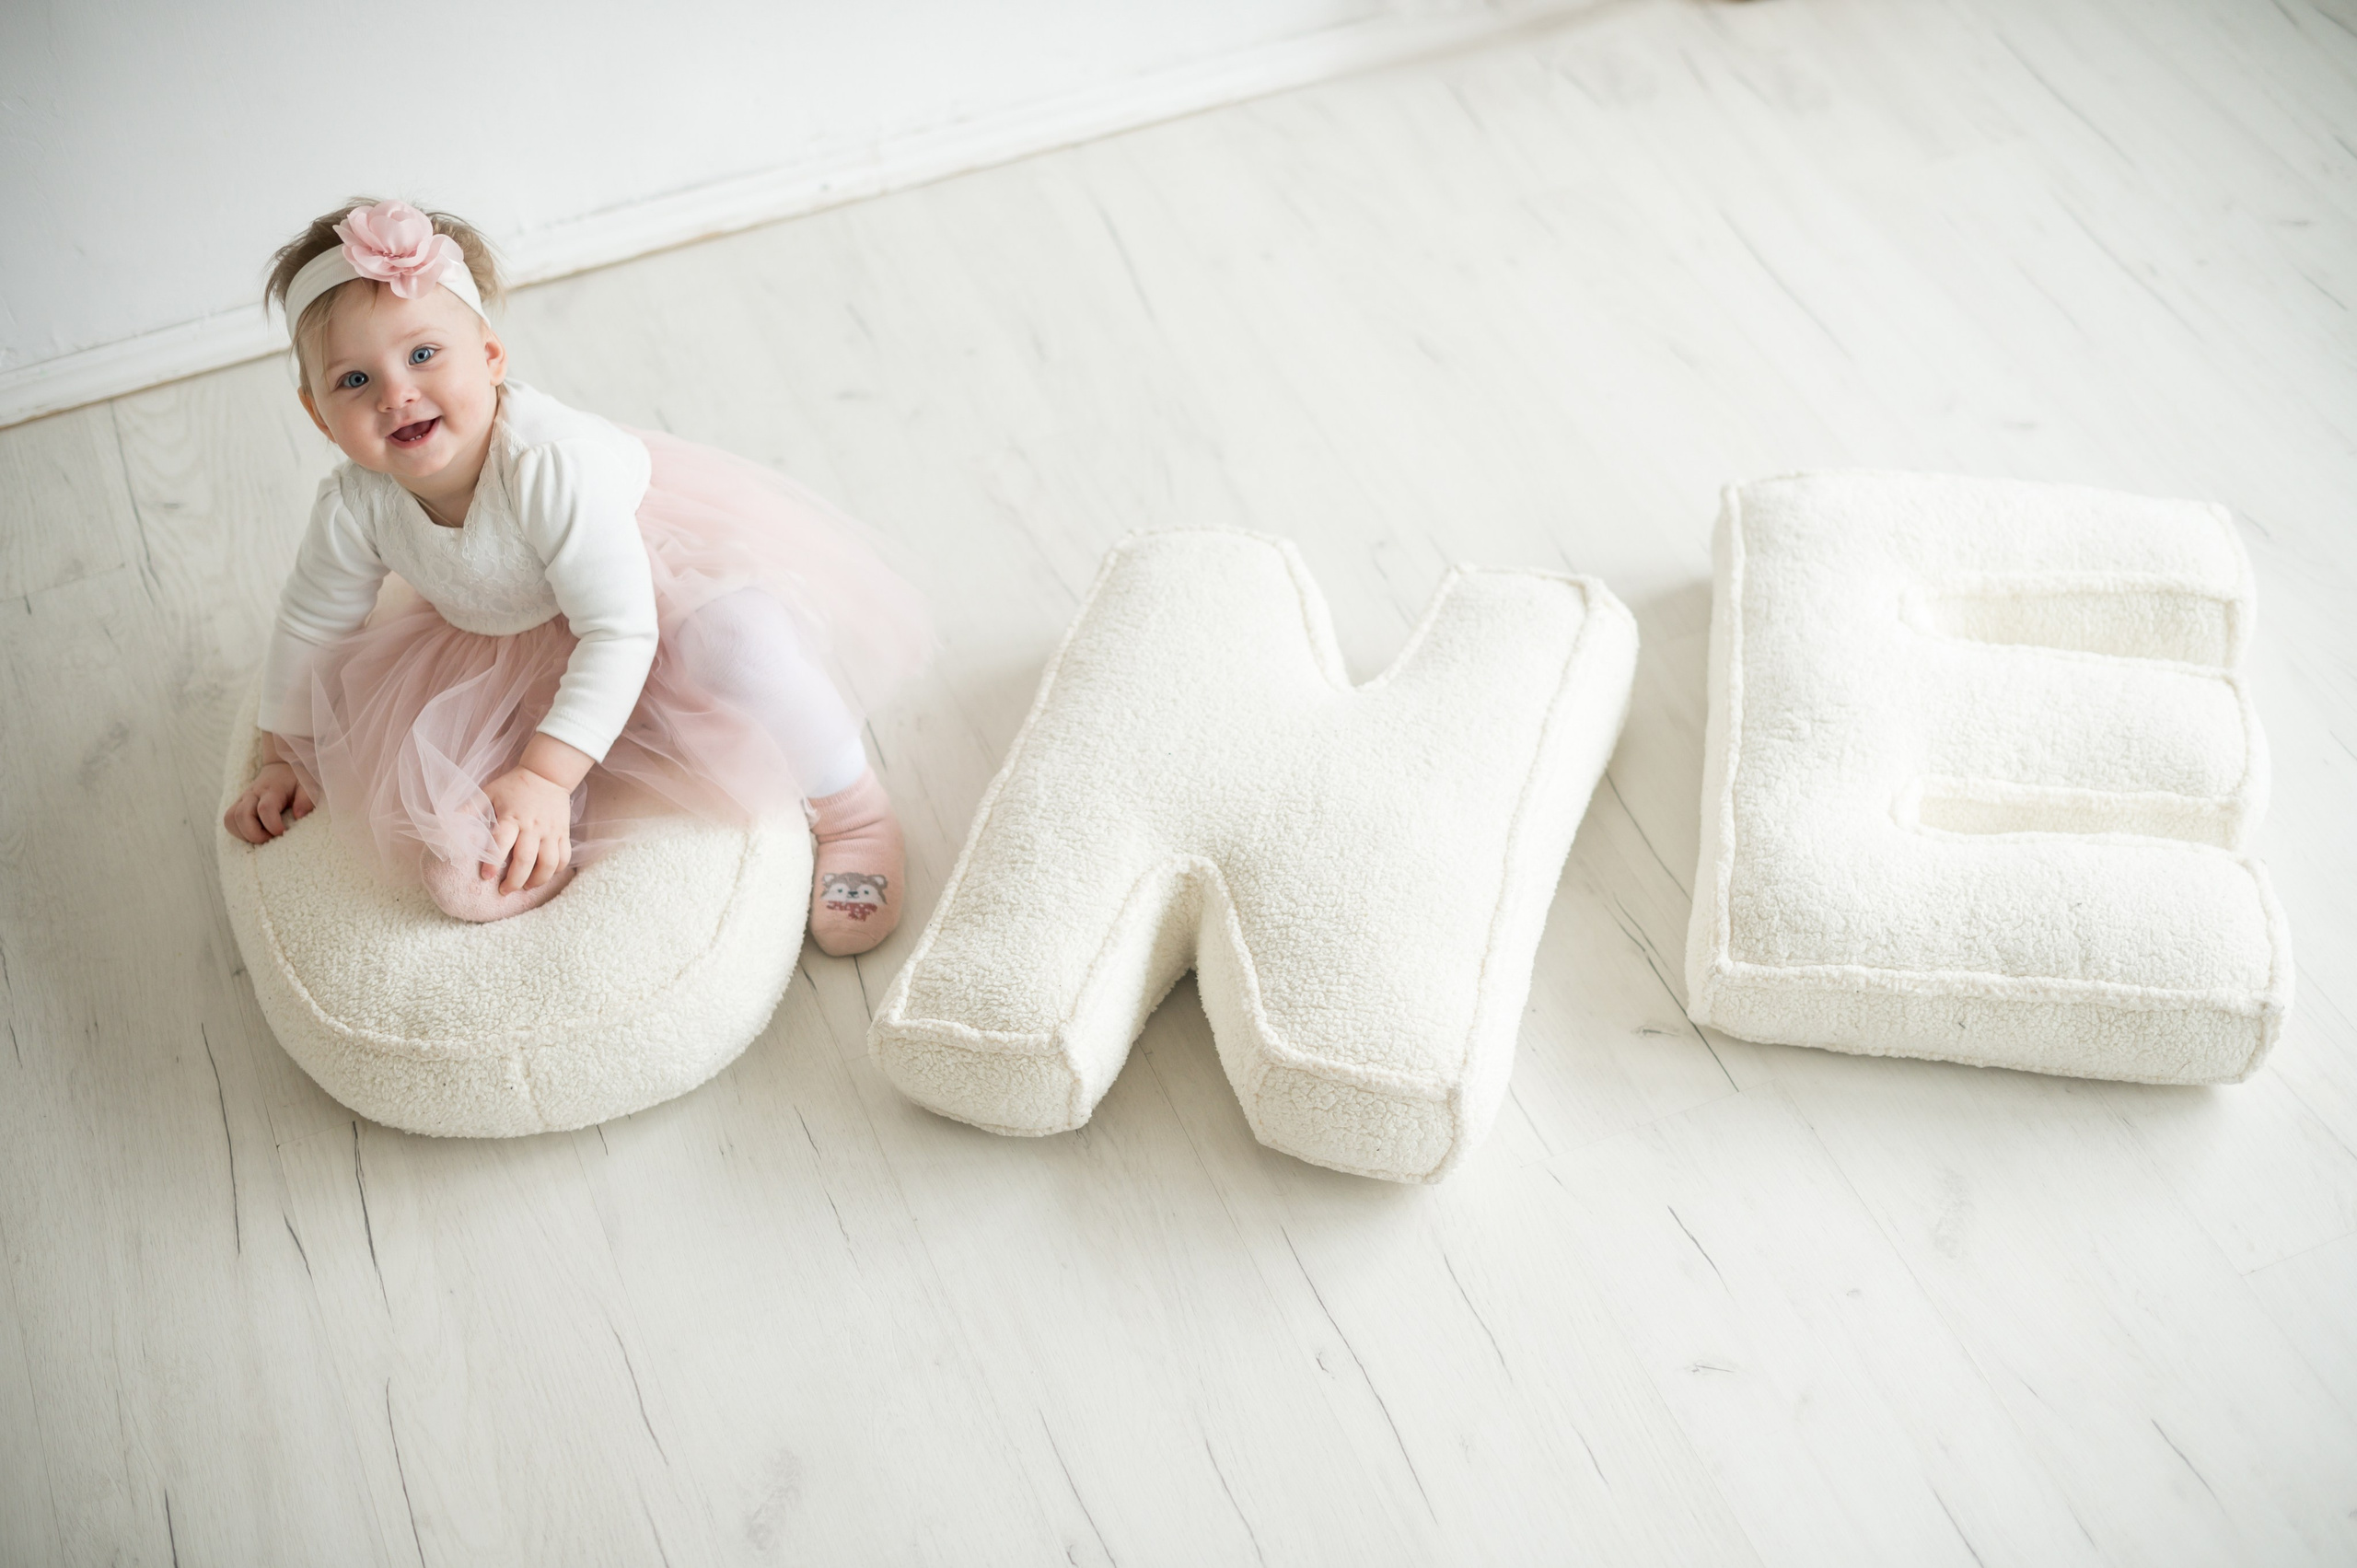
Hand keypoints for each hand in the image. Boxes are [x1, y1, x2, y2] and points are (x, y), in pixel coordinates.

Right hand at [224, 760, 313, 843]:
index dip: (272, 824)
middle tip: (272, 837)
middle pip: (241, 815)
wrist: (281, 768)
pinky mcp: (237, 805)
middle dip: (255, 834)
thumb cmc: (296, 780)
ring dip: (244, 834)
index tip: (283, 832)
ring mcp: (242, 799)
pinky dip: (238, 832)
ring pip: (230, 819)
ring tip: (263, 836)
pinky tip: (254, 833)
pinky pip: (229, 821)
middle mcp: (253, 794)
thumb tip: (299, 815)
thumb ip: (306, 799)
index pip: (265, 808)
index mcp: (272, 790)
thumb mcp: (307, 786)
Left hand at [481, 764, 576, 893]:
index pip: (501, 842)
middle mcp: (532, 827)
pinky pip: (564, 857)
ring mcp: (550, 831)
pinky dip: (557, 871)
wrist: (547, 774)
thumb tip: (446, 823)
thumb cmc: (514, 785)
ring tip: (526, 888)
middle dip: (515, 880)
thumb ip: (469, 809)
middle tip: (504, 891)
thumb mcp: (488, 792)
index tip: (486, 876)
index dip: (493, 861)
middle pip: (526, 859)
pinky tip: (545, 875)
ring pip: (549, 863)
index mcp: (511, 817)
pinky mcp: (563, 833)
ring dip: (538, 880)